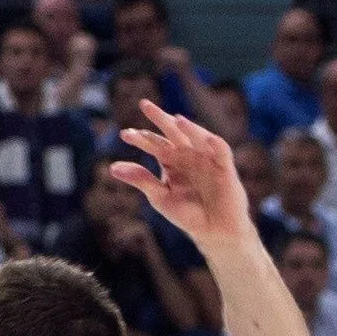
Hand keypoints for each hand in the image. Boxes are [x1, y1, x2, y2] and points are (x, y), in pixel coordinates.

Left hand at [111, 108, 253, 248]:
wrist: (214, 231)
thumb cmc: (187, 213)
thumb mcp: (159, 196)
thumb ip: (141, 179)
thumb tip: (112, 168)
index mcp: (171, 160)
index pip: (154, 143)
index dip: (140, 138)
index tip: (124, 135)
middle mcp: (188, 154)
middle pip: (173, 132)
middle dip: (160, 118)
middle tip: (144, 104)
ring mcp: (206, 158)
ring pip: (196, 136)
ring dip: (187, 127)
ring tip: (174, 120)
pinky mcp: (225, 167)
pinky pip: (221, 151)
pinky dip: (214, 143)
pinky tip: (204, 137)